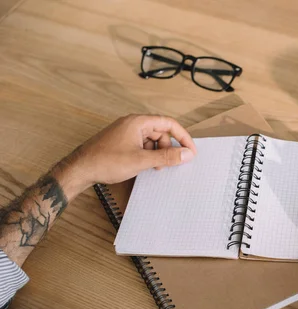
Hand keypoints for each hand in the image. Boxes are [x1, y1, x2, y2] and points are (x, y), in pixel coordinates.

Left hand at [52, 115, 196, 199]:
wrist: (80, 169)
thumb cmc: (106, 161)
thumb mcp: (141, 160)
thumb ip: (166, 157)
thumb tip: (186, 154)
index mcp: (138, 122)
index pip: (169, 123)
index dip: (183, 137)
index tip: (190, 151)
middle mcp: (132, 124)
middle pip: (161, 132)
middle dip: (169, 147)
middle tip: (173, 163)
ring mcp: (126, 133)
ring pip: (152, 140)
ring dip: (158, 153)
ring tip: (156, 167)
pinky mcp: (122, 142)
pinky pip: (142, 145)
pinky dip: (148, 155)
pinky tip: (145, 166)